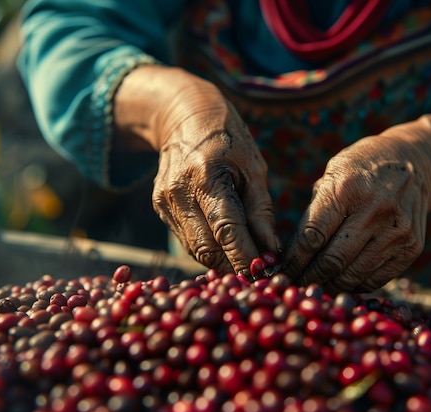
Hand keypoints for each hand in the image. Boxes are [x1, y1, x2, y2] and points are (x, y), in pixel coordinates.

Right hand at [114, 66, 279, 275]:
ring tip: (246, 265)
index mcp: (206, 175)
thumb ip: (261, 211)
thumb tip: (271, 251)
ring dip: (222, 263)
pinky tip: (227, 249)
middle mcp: (178, 192)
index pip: (226, 228)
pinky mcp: (159, 209)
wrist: (183, 117)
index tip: (265, 274)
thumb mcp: (254, 168)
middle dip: (234, 267)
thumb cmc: (229, 140)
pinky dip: (209, 250)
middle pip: (206, 248)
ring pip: (195, 250)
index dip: (244, 256)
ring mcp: (164, 202)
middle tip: (260, 275)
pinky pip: (188, 241)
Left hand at [282, 114, 430, 292]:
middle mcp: (375, 210)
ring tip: (315, 286)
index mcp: (347, 189)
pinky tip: (341, 281)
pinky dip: (354, 285)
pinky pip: (375, 279)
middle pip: (332, 261)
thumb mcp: (331, 175)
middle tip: (295, 286)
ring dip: (330, 286)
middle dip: (308, 278)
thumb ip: (313, 212)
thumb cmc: (360, 170)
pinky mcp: (411, 247)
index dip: (294, 261)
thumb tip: (290, 255)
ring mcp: (396, 231)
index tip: (281, 272)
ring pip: (353, 275)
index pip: (312, 236)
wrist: (413, 163)